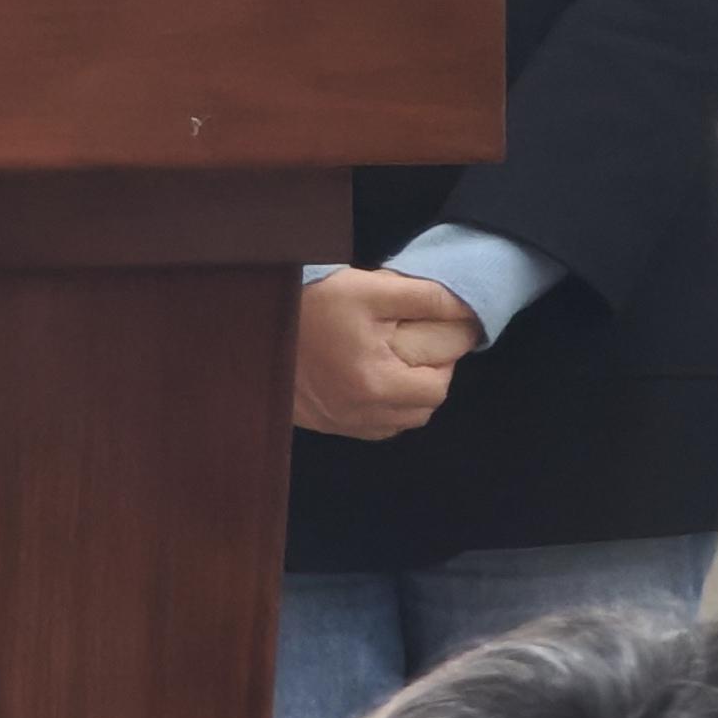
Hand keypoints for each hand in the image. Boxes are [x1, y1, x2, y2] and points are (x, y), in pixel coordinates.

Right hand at [293, 268, 486, 439]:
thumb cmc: (312, 304)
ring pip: (401, 422)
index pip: (438, 386)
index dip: (446, 360)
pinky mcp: (329, 426)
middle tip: (418, 346)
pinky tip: (373, 380)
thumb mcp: (368, 289)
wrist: (253, 329)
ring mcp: (345, 424)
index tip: (438, 334)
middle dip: (430, 379)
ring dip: (410, 397)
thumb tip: (465, 308)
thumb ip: (422, 297)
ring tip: (397, 362)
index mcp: (377, 383)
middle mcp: (363, 414)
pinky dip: (385, 409)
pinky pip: (375, 428)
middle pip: (423, 410)